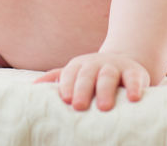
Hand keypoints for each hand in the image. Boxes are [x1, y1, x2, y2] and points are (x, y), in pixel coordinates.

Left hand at [35, 52, 149, 110]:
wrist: (126, 59)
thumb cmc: (94, 73)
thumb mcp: (76, 73)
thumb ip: (56, 78)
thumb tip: (31, 86)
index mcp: (79, 66)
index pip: (70, 73)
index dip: (67, 85)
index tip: (65, 99)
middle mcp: (96, 64)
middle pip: (87, 74)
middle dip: (82, 89)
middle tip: (79, 106)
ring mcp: (116, 67)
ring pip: (108, 75)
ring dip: (105, 90)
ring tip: (104, 107)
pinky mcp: (135, 73)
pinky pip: (134, 78)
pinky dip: (134, 87)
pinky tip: (133, 98)